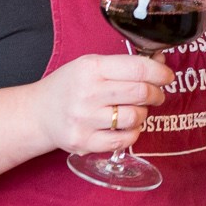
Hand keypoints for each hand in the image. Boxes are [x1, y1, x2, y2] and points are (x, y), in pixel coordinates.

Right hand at [33, 51, 171, 155]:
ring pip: (135, 117)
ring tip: (135, 110)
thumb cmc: (70, 86)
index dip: (160, 72)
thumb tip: (160, 63)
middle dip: (156, 94)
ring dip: (143, 114)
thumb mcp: (91, 65)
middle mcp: (88, 93)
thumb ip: (124, 65)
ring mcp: (85, 120)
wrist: (38, 113)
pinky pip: (124, 140)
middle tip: (156, 95)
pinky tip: (125, 127)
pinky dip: (132, 134)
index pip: (138, 68)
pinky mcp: (84, 142)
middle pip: (141, 93)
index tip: (167, 76)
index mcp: (91, 68)